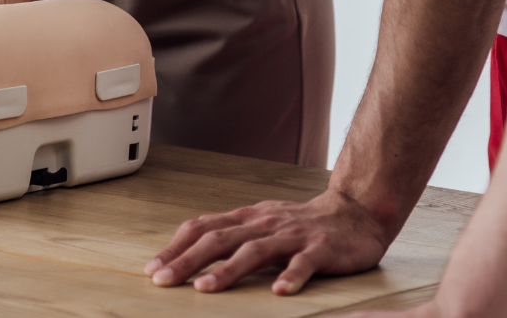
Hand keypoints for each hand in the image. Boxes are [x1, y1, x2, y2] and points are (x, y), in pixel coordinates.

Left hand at [145, 188, 392, 294]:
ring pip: (254, 251)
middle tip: (163, 281)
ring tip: (205, 289)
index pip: (202, 228)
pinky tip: (280, 293)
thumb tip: (187, 253)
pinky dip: (291, 277)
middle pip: (219, 239)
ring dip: (227, 270)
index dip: (175, 247)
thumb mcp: (259, 224)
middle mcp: (263, 224)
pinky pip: (304, 264)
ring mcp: (291, 235)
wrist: (354, 214)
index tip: (152, 269)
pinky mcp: (320, 250)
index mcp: (246, 219)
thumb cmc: (299, 224)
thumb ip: (230, 236)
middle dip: (187, 261)